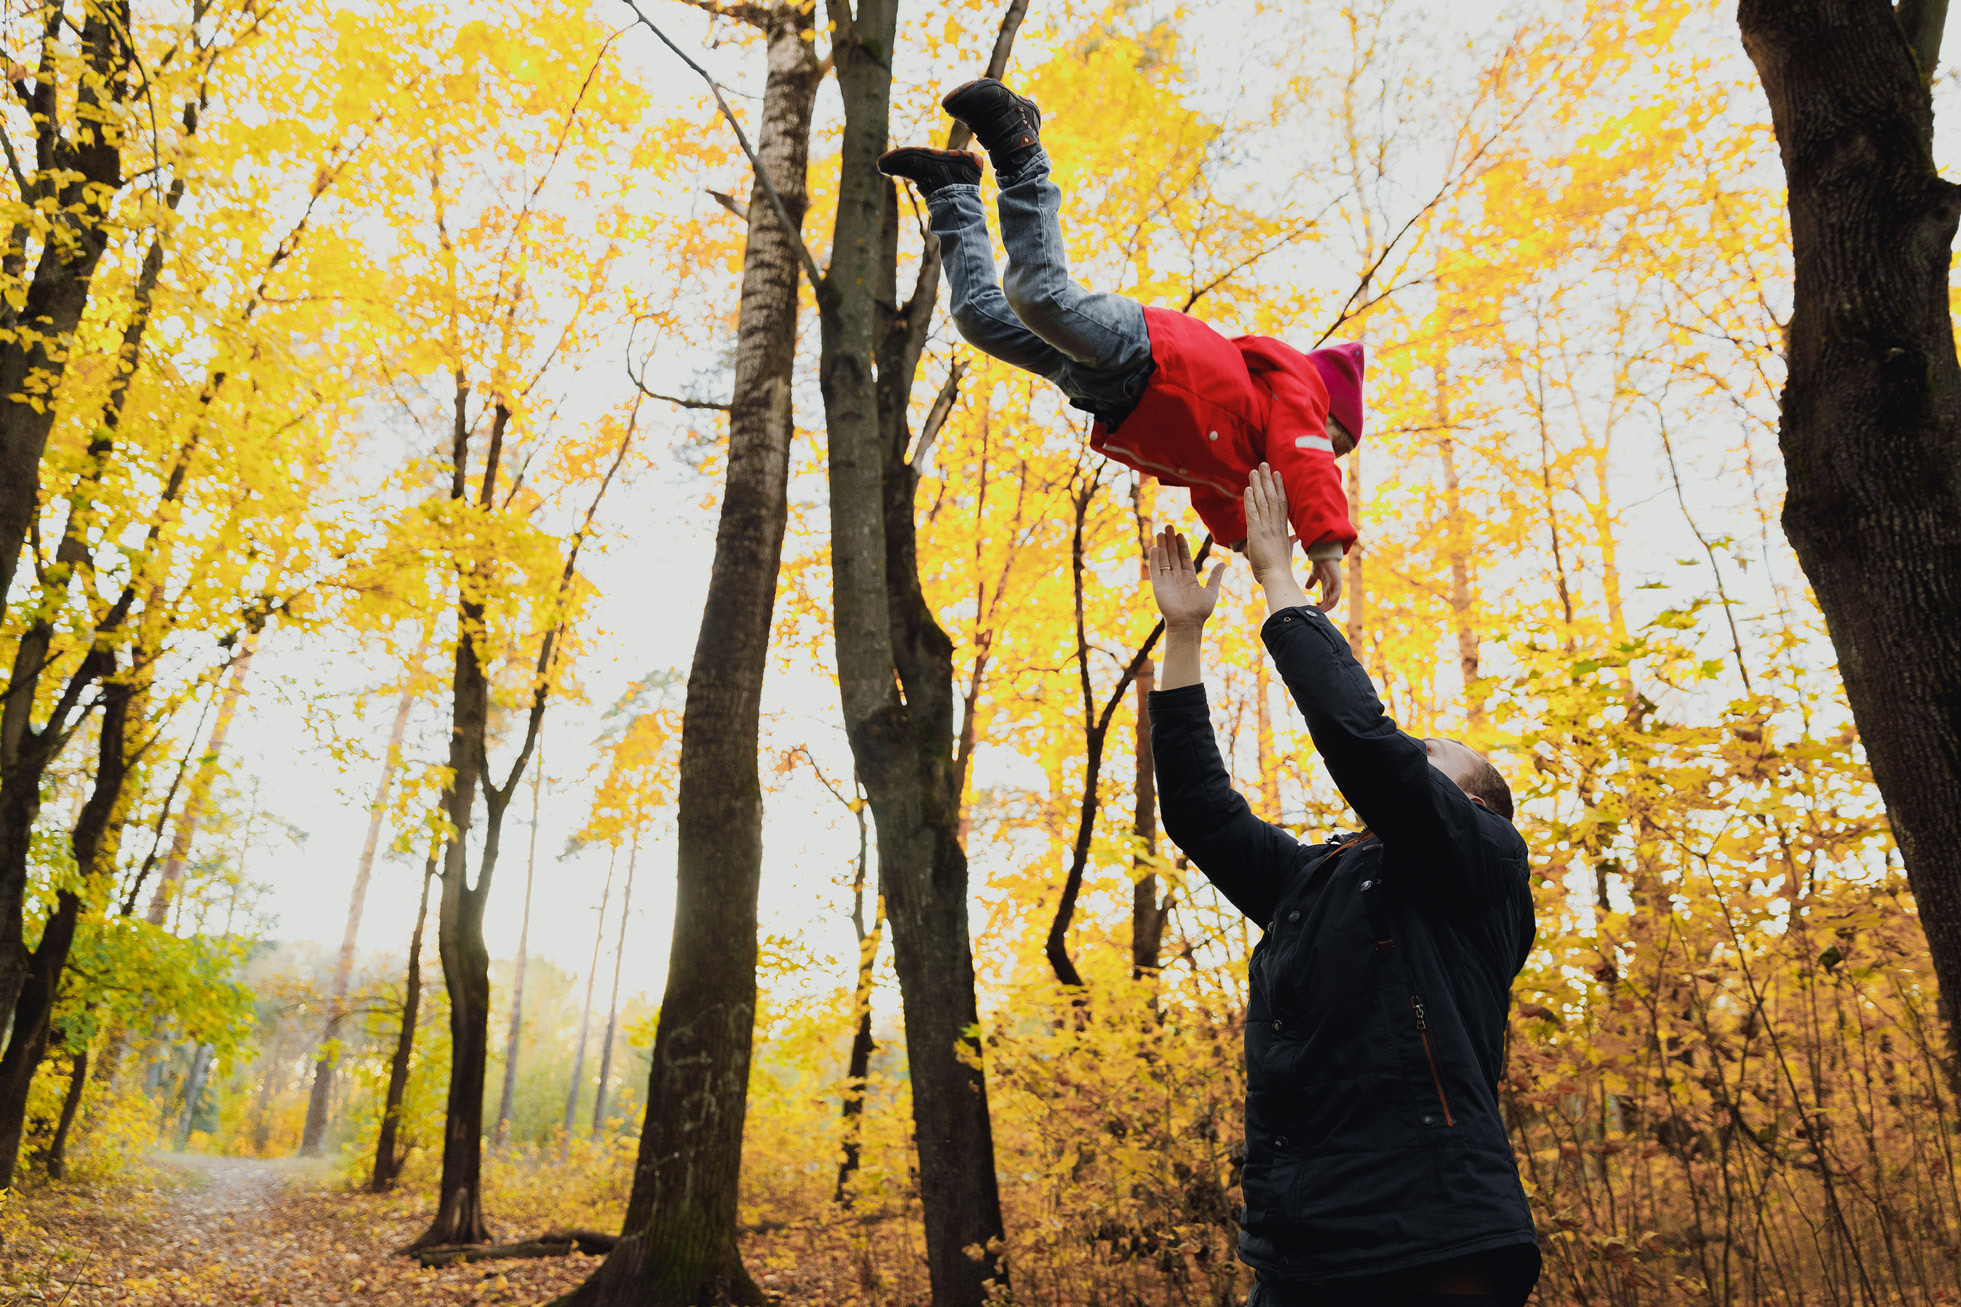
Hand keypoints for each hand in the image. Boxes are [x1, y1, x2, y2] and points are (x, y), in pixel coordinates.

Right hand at [1149, 527, 1223, 628]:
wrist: (1188, 623)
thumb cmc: (1200, 610)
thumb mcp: (1211, 591)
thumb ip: (1215, 576)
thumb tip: (1224, 563)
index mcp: (1189, 578)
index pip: (1184, 557)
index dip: (1182, 545)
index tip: (1180, 533)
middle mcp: (1177, 577)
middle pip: (1172, 555)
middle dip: (1170, 541)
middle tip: (1168, 526)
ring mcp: (1167, 581)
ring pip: (1164, 559)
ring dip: (1162, 546)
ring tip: (1161, 532)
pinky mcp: (1159, 586)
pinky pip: (1156, 570)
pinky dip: (1155, 559)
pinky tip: (1155, 547)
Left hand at [1243, 464, 1295, 583]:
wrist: (1278, 578)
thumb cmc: (1281, 569)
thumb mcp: (1288, 552)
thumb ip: (1291, 542)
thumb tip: (1295, 537)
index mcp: (1283, 529)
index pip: (1282, 503)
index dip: (1279, 487)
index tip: (1277, 474)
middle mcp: (1276, 525)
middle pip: (1273, 497)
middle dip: (1268, 480)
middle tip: (1264, 464)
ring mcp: (1267, 528)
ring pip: (1263, 501)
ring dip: (1258, 485)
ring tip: (1255, 470)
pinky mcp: (1257, 533)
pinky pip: (1253, 513)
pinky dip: (1250, 500)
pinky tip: (1247, 489)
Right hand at [1311, 557, 1342, 612]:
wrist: (1322, 553)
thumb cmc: (1320, 563)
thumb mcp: (1314, 574)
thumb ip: (1311, 581)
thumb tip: (1307, 588)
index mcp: (1328, 586)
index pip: (1327, 599)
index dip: (1322, 605)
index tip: (1315, 606)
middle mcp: (1333, 586)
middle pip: (1331, 601)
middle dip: (1325, 607)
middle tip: (1318, 610)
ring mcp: (1336, 583)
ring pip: (1335, 598)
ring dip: (1329, 605)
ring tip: (1322, 609)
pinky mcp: (1337, 580)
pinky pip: (1337, 591)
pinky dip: (1333, 598)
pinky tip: (1328, 601)